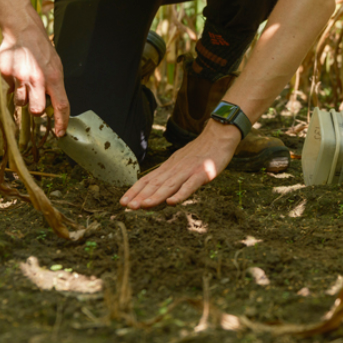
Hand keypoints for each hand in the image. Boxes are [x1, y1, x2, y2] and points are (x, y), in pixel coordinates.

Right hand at [0, 31, 69, 136]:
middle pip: (37, 111)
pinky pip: (9, 90)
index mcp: (53, 78)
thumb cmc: (42, 50)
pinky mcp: (5, 75)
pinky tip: (16, 72)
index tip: (60, 133)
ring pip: (20, 103)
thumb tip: (53, 105)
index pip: (61, 105)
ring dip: (23, 97)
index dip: (62, 122)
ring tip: (24, 80)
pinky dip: (12, 85)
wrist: (23, 31)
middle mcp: (36, 80)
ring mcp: (19, 78)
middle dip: (36, 109)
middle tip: (35, 98)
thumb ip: (54, 86)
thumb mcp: (55, 67)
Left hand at [120, 122, 239, 208]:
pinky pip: (191, 184)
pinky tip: (172, 202)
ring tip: (144, 206)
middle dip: (141, 195)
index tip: (123, 202)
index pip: (149, 180)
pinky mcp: (203, 172)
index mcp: (170, 167)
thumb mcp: (182, 161)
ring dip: (156, 196)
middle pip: (156, 183)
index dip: (135, 191)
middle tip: (128, 207)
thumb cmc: (201, 151)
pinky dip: (181, 193)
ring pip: (170, 185)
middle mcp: (176, 168)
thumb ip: (171, 175)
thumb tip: (158, 189)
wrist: (219, 135)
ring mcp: (189, 170)